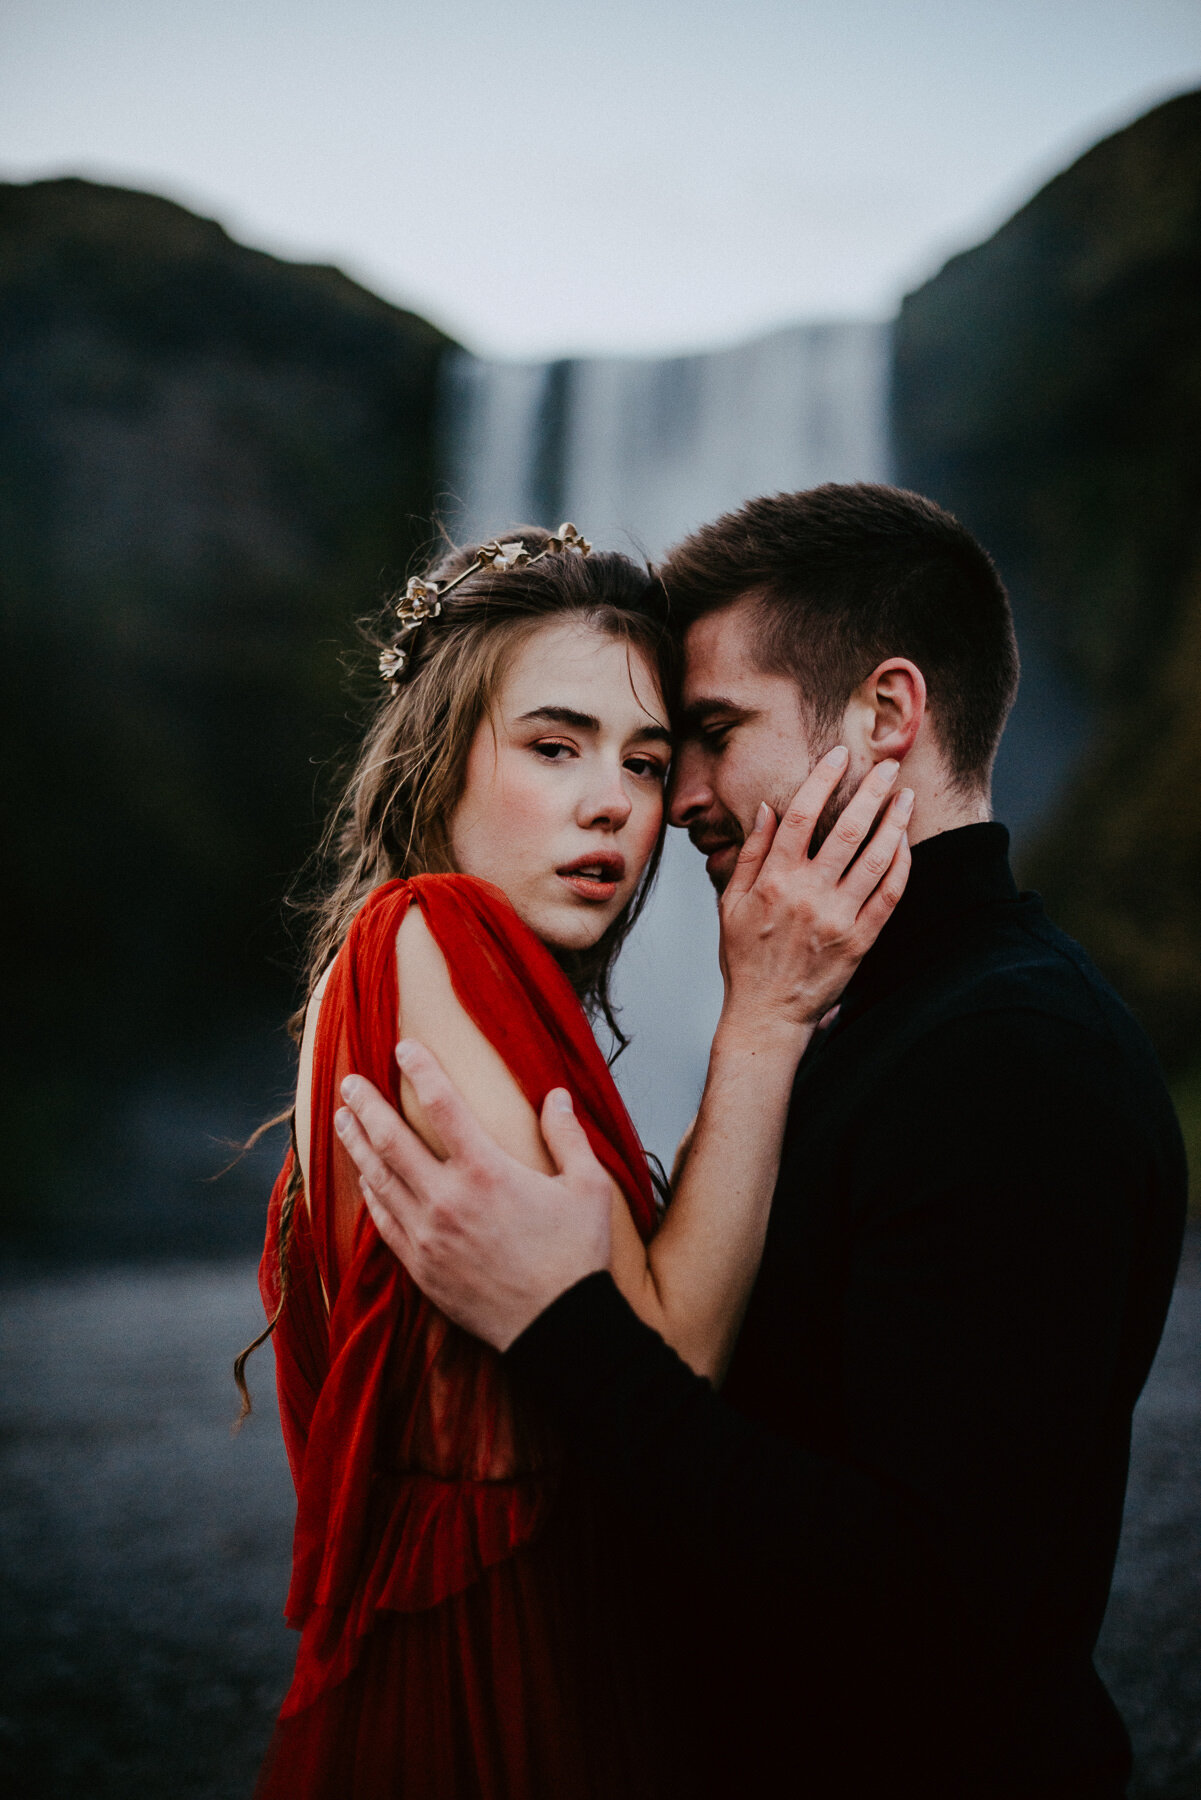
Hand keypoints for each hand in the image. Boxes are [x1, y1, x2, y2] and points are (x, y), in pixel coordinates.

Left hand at [334, 1043, 612, 1348]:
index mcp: (487, 1171)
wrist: (558, 1329)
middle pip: (392, 1139)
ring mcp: (428, 1235)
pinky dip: (369, 1193)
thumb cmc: (577, 1257)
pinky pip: (383, 1221)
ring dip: (357, 1144)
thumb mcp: (588, 1188)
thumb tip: (556, 1095)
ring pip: (378, 1179)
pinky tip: (363, 1177)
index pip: (443, 1105)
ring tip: (342, 1119)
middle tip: (349, 1082)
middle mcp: (447, 1199)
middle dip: (366, 1104)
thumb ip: (568, 1136)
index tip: (403, 1048)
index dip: (421, 1071)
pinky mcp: (420, 1266)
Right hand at [717, 748, 911, 1042]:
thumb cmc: (745, 957)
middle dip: (871, 791)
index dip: (823, 780)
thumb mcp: (730, 903)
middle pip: (847, 829)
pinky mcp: (859, 941)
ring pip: (875, 859)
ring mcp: (836, 918)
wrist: (767, 1014)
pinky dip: (901, 866)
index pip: (801, 816)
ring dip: (895, 822)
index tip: (840, 755)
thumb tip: (767, 808)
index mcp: (772, 880)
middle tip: (888, 765)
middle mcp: (806, 894)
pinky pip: (889, 896)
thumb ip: (749, 854)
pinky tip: (906, 844)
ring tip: (906, 797)